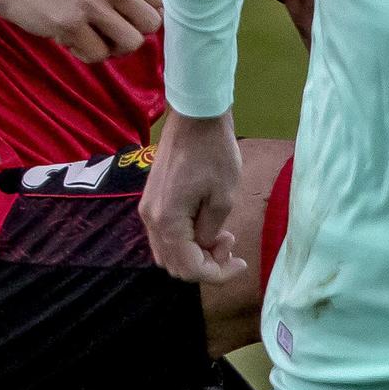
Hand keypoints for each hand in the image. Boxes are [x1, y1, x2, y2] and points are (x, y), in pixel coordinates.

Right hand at [0, 0, 161, 62]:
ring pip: (131, 43)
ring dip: (111, 47)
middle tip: (107, 31)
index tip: (125, 18)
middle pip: (151, 24)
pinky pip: (98, 55)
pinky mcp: (69, 22)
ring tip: (89, 35)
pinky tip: (68, 37)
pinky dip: (84, 53)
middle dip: (132, 34)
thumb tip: (159, 18)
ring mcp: (89, 0)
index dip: (144, 15)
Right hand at [140, 111, 245, 283]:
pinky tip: (206, 224)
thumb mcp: (224, 197)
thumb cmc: (214, 153)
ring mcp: (147, 209)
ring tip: (221, 234)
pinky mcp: (151, 199)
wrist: (195, 115)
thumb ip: (211, 232)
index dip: (218, 274)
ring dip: (195, 253)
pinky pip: (165, 235)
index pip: (189, 268)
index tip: (241, 262)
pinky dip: (185, 240)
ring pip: (168, 252)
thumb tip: (206, 246)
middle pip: (174, 265)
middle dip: (206, 265)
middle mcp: (151, 220)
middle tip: (230, 244)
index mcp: (167, 221)